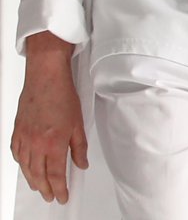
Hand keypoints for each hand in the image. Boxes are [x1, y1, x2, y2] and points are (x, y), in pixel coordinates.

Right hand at [10, 32, 88, 203]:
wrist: (45, 78)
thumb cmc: (62, 96)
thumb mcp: (78, 124)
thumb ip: (79, 147)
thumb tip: (81, 164)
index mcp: (53, 144)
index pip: (56, 176)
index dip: (59, 189)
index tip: (63, 197)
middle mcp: (36, 145)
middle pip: (39, 176)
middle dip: (45, 189)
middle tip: (51, 196)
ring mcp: (24, 139)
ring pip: (26, 168)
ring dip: (33, 180)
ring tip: (39, 187)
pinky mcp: (17, 132)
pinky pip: (17, 154)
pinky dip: (22, 164)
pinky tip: (26, 167)